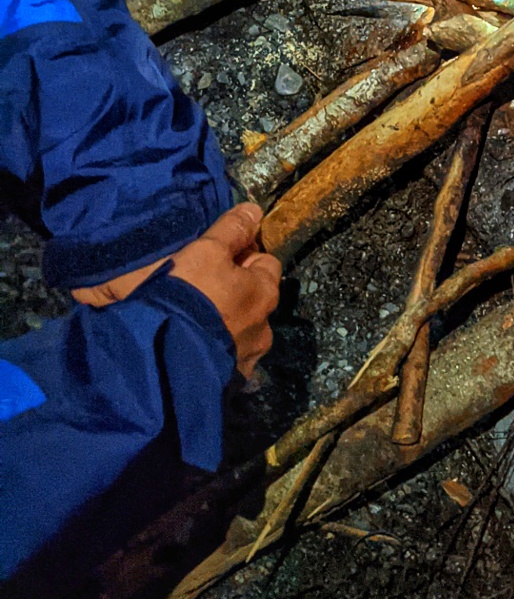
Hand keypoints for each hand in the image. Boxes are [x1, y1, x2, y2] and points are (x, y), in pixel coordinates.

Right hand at [170, 202, 280, 377]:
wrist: (161, 362)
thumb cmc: (188, 298)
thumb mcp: (206, 252)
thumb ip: (231, 230)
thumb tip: (255, 211)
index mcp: (264, 294)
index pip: (266, 264)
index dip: (243, 257)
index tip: (217, 259)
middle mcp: (264, 329)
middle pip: (254, 301)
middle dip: (234, 295)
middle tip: (201, 292)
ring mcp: (246, 361)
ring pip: (239, 334)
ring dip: (222, 327)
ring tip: (191, 326)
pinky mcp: (227, 387)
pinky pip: (223, 362)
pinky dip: (211, 355)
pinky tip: (189, 352)